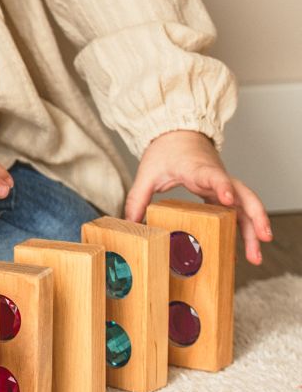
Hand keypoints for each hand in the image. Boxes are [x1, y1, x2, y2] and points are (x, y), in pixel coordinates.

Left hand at [124, 129, 272, 265]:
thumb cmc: (165, 152)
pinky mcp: (223, 193)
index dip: (222, 186)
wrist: (178, 135)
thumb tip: (129, 224)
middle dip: (255, 217)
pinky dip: (243, 228)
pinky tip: (245, 249)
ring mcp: (223, 185)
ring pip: (246, 206)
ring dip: (253, 229)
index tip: (226, 199)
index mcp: (197, 168)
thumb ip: (137, 198)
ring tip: (256, 256)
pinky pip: (238, 211)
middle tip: (262, 240)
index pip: (213, 176)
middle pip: (243, 196)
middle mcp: (217, 177)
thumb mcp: (147, 173)